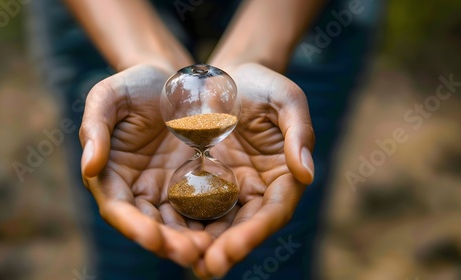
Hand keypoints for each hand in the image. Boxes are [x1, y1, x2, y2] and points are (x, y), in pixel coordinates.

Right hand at [79, 64, 212, 265]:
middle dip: (168, 243)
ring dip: (192, 241)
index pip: (119, 209)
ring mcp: (167, 190)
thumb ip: (94, 127)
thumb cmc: (135, 85)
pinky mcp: (194, 184)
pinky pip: (202, 208)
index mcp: (111, 175)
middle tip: (192, 253)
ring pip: (178, 224)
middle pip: (150, 225)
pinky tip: (229, 231)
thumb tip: (88, 166)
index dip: (133, 226)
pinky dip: (212, 223)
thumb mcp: (109, 96)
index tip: (152, 238)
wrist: (172, 79)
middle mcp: (138, 190)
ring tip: (212, 250)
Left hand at [192, 63, 314, 277]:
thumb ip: (299, 132)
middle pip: (242, 227)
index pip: (272, 212)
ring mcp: (226, 188)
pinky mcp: (199, 182)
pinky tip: (161, 233)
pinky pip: (188, 205)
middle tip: (205, 266)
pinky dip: (178, 221)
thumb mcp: (286, 98)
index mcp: (281, 175)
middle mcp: (254, 190)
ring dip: (198, 243)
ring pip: (214, 223)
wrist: (226, 77)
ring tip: (179, 256)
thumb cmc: (261, 84)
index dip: (254, 233)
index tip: (232, 250)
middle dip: (225, 249)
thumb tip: (306, 174)